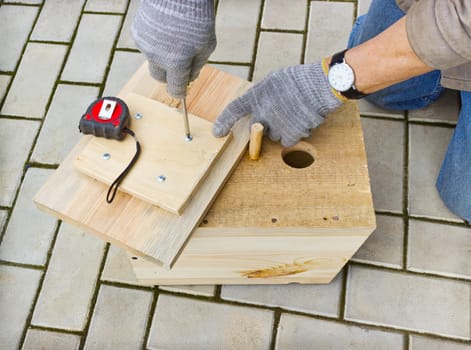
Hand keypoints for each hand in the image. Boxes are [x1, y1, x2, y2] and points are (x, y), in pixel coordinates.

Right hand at [132, 0, 215, 97]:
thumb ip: (198, 66)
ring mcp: (144, 45)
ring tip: (174, 37)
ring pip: (153, 59)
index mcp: (176, 63)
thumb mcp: (207, 44)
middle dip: (169, 74)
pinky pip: (146, 45)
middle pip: (159, 77)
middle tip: (179, 64)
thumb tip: (190, 78)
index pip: (175, 88)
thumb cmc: (195, 16)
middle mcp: (157, 57)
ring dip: (162, 55)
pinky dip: (154, 41)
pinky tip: (164, 29)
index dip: (179, 91)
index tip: (181, 91)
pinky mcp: (137, 32)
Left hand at [213, 61, 343, 146]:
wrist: (319, 85)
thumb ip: (262, 95)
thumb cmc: (298, 80)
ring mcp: (275, 125)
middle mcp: (263, 112)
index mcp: (256, 96)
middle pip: (258, 128)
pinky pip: (287, 140)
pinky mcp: (289, 134)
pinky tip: (302, 121)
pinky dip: (294, 134)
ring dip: (282, 129)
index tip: (217, 133)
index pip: (234, 110)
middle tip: (281, 113)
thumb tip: (258, 107)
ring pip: (274, 135)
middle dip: (267, 125)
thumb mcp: (273, 81)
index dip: (224, 121)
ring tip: (295, 114)